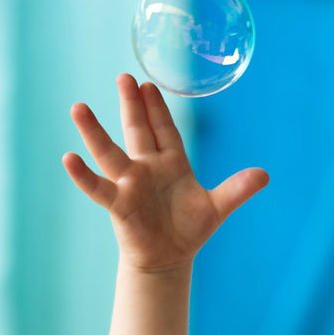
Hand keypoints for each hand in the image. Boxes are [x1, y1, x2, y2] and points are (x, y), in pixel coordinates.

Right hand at [62, 73, 267, 270]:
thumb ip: (238, 189)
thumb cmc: (188, 229)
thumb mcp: (217, 207)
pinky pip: (98, 187)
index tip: (147, 84)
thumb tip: (265, 175)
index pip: (164, 130)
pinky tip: (68, 158)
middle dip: (131, 105)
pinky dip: (83, 175)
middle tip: (123, 76)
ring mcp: (130, 184)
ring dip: (94, 132)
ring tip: (78, 107)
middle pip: (138, 131)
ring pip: (110, 153)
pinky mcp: (119, 204)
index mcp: (172, 164)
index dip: (157, 108)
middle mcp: (148, 168)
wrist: (169, 258)